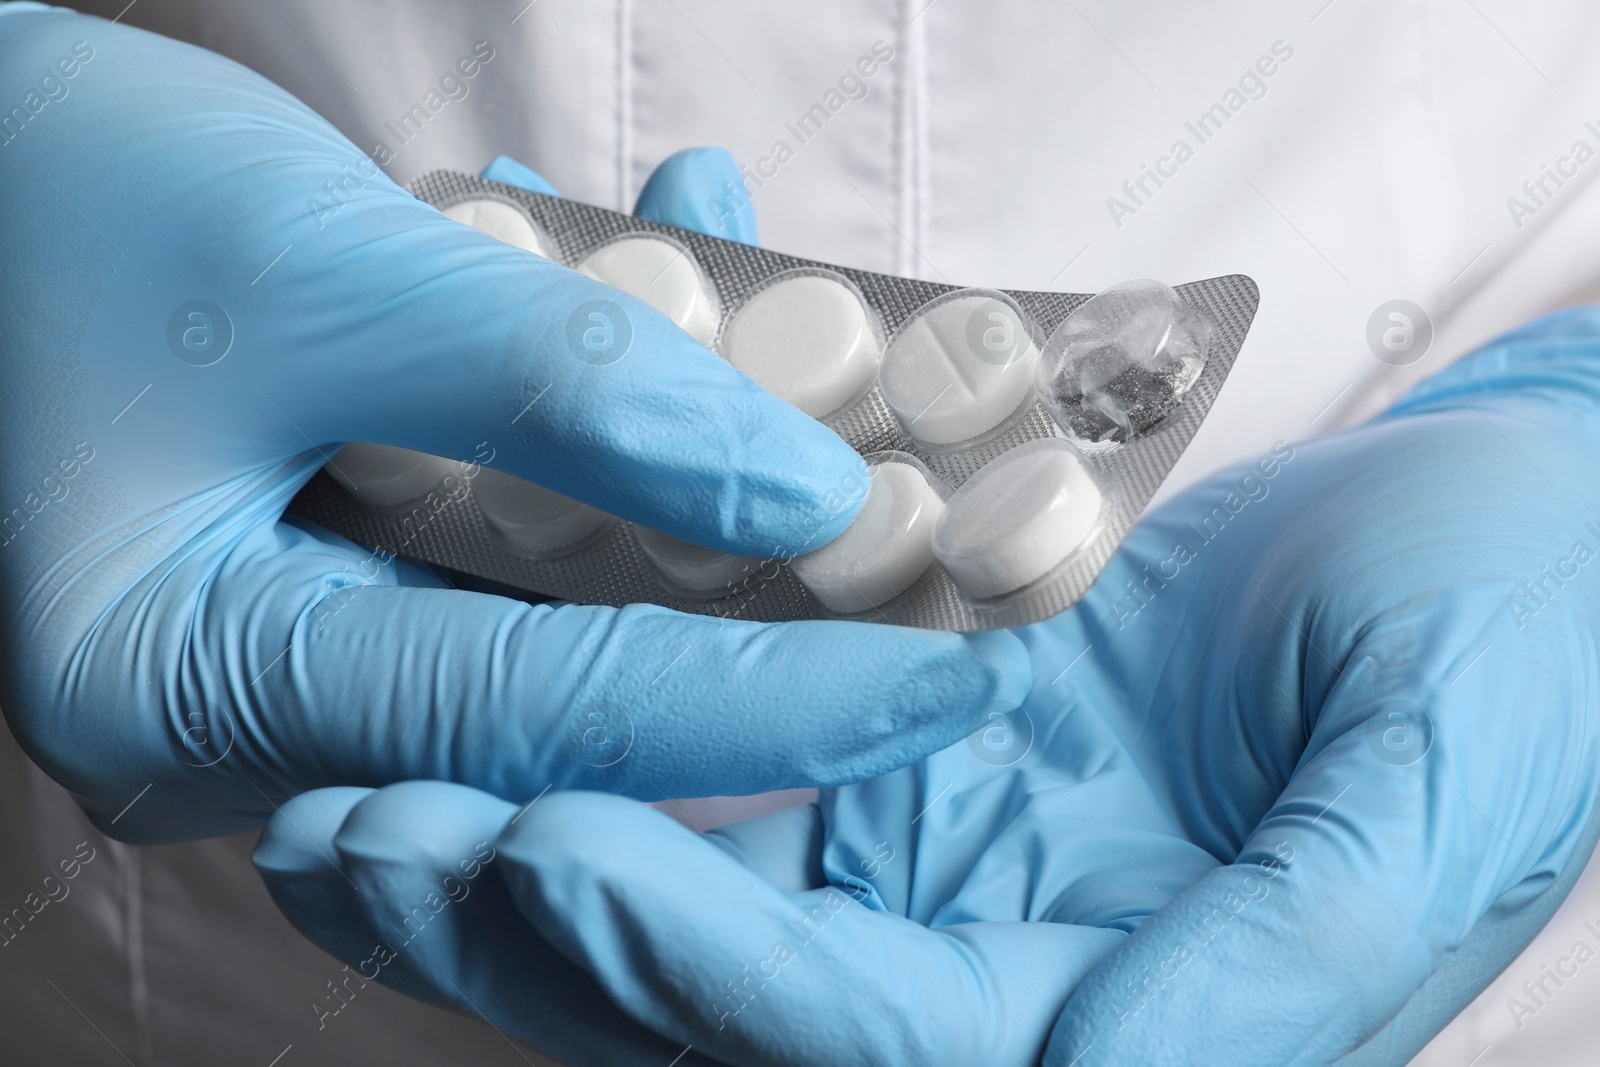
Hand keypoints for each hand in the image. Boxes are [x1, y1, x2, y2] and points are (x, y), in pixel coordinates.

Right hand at [0, 7, 1025, 842]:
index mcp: (179, 684)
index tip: (951, 682)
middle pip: (565, 704)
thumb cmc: (53, 193)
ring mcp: (286, 656)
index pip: (537, 722)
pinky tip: (684, 307)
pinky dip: (605, 446)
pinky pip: (510, 549)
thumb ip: (563, 392)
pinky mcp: (328, 589)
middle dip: (766, 614)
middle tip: (942, 550)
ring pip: (555, 617)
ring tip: (828, 375)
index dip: (763, 703)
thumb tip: (806, 498)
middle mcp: (234, 717)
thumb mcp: (320, 270)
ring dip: (696, 491)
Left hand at [261, 310, 1599, 1063]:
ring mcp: (937, 840)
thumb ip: (1295, 958)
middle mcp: (997, 953)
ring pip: (690, 873)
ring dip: (512, 833)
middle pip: (724, 990)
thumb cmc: (1518, 654)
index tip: (555, 859)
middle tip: (354, 838)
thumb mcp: (1437, 795)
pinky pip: (733, 733)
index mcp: (1118, 1017)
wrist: (1500, 535)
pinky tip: (484, 656)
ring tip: (341, 779)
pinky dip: (609, 705)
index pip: (874, 1041)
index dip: (708, 972)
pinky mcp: (906, 727)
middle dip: (533, 930)